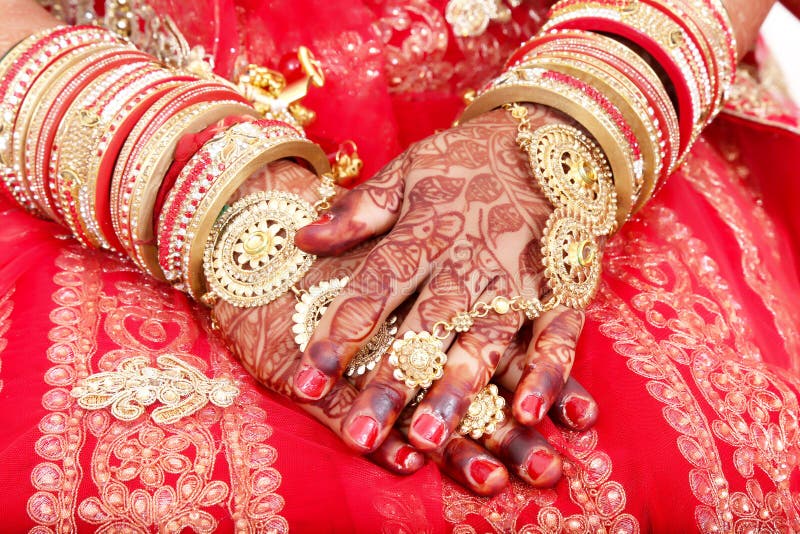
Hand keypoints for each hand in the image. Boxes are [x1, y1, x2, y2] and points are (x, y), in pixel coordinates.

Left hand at [211, 160, 597, 494]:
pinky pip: (556, 336)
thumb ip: (359, 211)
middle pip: (423, 328)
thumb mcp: (408, 171)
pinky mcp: (561, 288)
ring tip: (430, 440)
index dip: (338, 335)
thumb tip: (301, 238)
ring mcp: (517, 278)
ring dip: (456, 391)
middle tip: (362, 437)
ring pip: (482, 342)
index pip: (373, 288)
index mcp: (423, 232)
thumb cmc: (466, 161)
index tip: (306, 382)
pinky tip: (528, 414)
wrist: (548, 139)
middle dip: (391, 382)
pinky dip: (546, 373)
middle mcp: (467, 261)